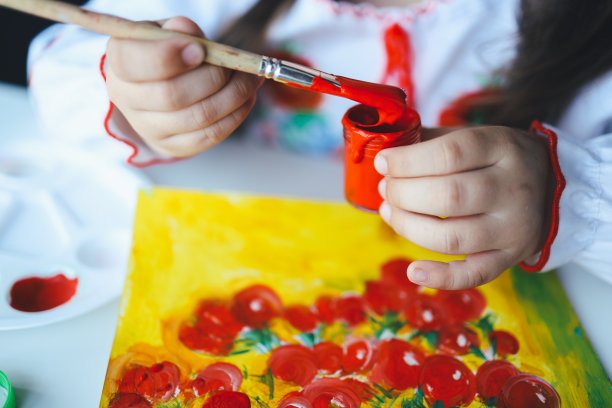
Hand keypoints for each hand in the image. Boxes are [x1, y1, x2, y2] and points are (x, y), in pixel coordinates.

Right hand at [105, 16, 262, 156]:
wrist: (160, 85)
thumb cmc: (165, 52)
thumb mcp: (167, 32)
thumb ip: (179, 30)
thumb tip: (189, 33)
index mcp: (119, 62)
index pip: (133, 63)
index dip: (169, 56)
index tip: (199, 50)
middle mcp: (127, 99)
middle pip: (172, 95)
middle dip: (213, 77)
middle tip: (234, 63)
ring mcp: (149, 128)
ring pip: (198, 117)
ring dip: (234, 96)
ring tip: (250, 78)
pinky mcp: (173, 146)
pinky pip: (210, 136)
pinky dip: (236, 115)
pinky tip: (246, 99)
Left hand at [375, 126, 552, 288]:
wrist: (553, 187)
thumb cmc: (497, 160)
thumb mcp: (475, 136)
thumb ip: (432, 142)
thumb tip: (385, 152)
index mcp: (503, 148)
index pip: (450, 154)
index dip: (408, 161)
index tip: (383, 162)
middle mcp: (513, 188)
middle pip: (448, 197)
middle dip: (403, 194)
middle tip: (385, 188)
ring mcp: (513, 228)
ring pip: (452, 237)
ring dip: (409, 227)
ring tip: (389, 212)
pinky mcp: (510, 258)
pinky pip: (475, 274)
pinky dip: (441, 277)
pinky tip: (413, 270)